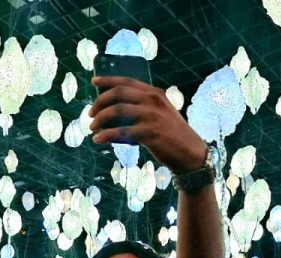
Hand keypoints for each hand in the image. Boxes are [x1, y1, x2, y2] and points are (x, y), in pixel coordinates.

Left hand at [89, 76, 207, 173]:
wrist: (190, 153)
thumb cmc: (172, 135)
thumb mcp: (161, 114)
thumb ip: (143, 108)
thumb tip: (114, 111)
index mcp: (154, 93)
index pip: (127, 81)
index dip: (108, 80)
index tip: (94, 81)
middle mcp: (152, 101)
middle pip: (118, 94)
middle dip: (100, 102)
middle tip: (90, 113)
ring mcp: (151, 116)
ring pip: (116, 111)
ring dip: (100, 119)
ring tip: (92, 128)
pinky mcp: (149, 133)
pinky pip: (121, 132)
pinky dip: (106, 136)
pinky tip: (98, 140)